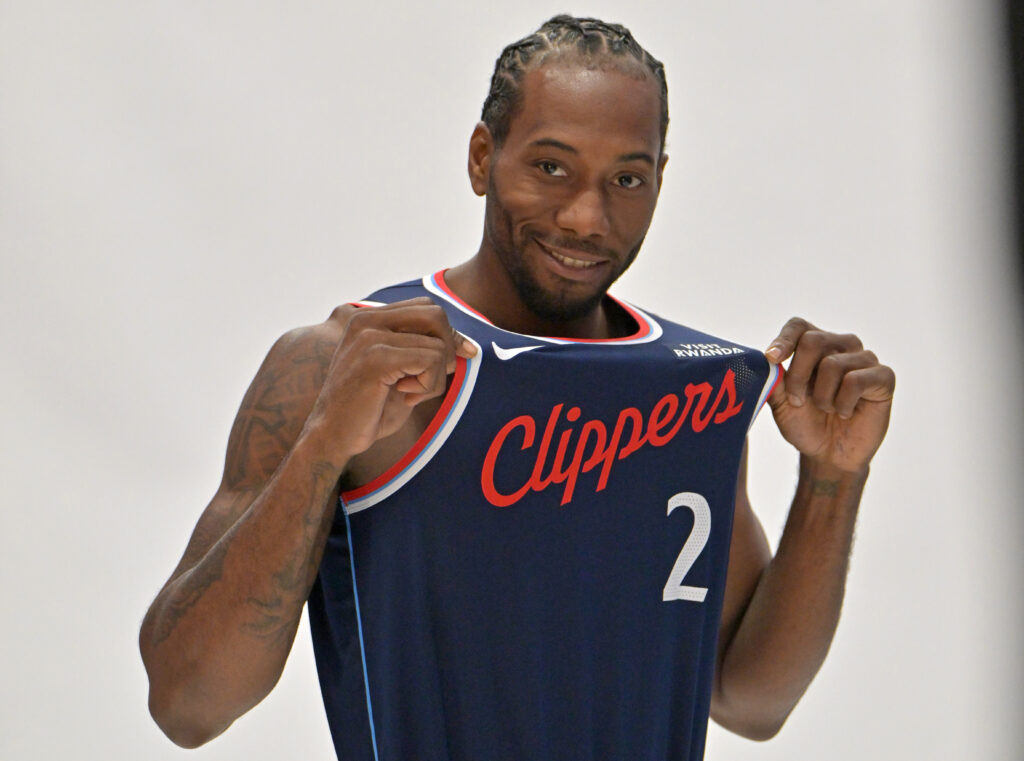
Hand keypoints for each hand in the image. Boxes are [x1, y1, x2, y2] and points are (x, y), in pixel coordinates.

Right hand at [306, 297, 476, 460]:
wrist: (333, 436)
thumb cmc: (368, 409)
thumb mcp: (400, 373)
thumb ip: (423, 351)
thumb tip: (468, 346)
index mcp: (369, 319)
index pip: (426, 308)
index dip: (447, 334)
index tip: (452, 362)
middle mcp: (366, 320)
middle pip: (435, 315)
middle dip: (446, 349)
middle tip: (429, 379)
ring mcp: (370, 337)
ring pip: (438, 344)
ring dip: (435, 378)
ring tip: (410, 392)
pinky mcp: (377, 358)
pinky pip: (431, 361)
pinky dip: (429, 386)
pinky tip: (406, 397)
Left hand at [764, 318, 893, 472]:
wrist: (829, 455)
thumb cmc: (806, 424)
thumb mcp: (781, 403)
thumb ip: (773, 380)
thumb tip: (765, 360)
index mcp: (814, 346)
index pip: (799, 326)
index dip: (784, 339)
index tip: (772, 358)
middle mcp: (840, 346)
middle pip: (813, 341)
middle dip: (798, 376)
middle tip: (797, 401)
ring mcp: (864, 359)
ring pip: (832, 364)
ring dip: (821, 396)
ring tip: (827, 409)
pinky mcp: (883, 377)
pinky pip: (856, 380)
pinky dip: (843, 403)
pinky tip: (845, 412)